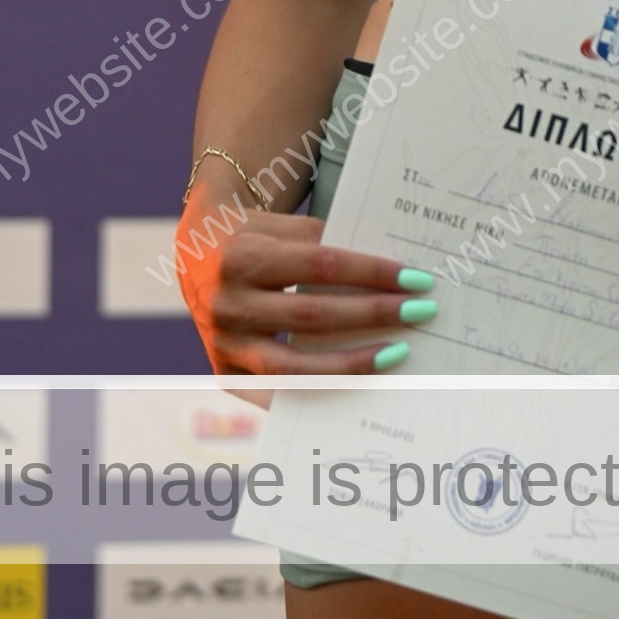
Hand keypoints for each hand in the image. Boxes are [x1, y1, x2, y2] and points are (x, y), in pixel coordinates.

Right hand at [177, 200, 435, 375]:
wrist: (198, 249)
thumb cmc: (256, 232)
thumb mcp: (282, 225)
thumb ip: (325, 245)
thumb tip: (388, 275)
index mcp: (243, 256)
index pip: (321, 265)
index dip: (372, 272)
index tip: (416, 279)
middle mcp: (228, 304)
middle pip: (313, 315)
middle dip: (374, 314)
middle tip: (420, 313)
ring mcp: (223, 344)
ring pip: (294, 365)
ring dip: (352, 363)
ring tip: (397, 354)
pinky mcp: (223, 372)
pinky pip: (273, 393)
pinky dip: (313, 394)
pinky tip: (352, 393)